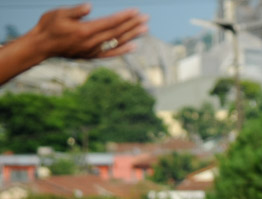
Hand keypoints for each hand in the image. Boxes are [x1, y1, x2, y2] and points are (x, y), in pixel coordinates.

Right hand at [32, 4, 148, 59]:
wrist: (42, 46)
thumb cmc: (48, 26)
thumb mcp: (58, 13)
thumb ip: (75, 11)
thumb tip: (90, 6)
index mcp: (84, 31)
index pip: (110, 23)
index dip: (124, 17)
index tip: (136, 12)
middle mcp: (91, 42)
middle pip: (117, 32)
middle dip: (132, 24)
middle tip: (146, 18)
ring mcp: (93, 51)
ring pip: (116, 42)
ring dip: (132, 36)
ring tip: (145, 29)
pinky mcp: (92, 56)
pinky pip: (110, 54)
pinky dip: (123, 50)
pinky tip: (134, 46)